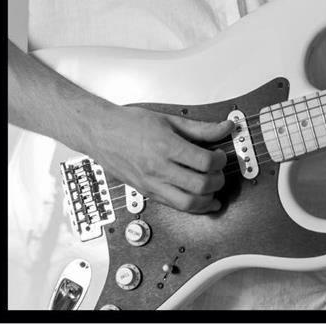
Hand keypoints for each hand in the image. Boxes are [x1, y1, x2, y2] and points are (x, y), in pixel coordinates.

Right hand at [92, 104, 233, 212]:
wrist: (101, 133)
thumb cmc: (130, 123)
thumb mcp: (169, 120)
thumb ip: (200, 128)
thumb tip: (224, 128)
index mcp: (165, 146)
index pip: (204, 162)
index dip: (219, 160)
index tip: (220, 155)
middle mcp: (158, 168)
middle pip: (199, 186)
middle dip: (217, 180)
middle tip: (219, 171)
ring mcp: (151, 184)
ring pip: (188, 204)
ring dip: (207, 200)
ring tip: (213, 189)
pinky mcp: (146, 193)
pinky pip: (174, 206)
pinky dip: (192, 206)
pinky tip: (199, 199)